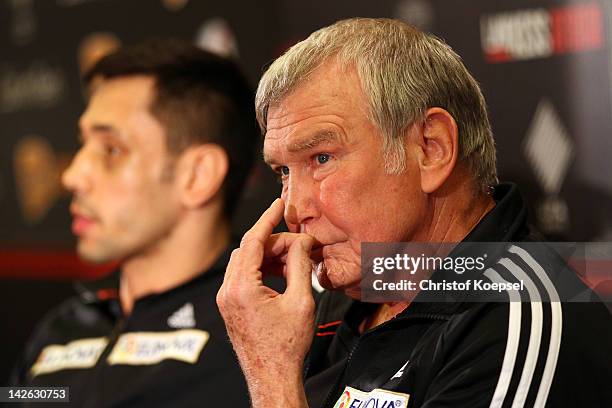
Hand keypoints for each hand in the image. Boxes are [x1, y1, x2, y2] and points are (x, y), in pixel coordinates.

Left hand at [217, 198, 313, 407]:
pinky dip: (261, 268)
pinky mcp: (230, 306)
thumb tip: (301, 242)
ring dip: (268, 255)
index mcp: (242, 288)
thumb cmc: (286, 346)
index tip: (277, 204)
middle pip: (249, 249)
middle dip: (274, 241)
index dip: (267, 219)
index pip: (253, 240)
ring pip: (245, 261)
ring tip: (293, 259)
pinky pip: (243, 275)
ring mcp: (226, 299)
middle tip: (299, 244)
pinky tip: (281, 272)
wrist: (271, 376)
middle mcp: (227, 291)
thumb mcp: (301, 301)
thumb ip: (299, 266)